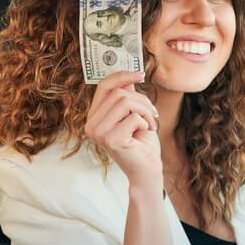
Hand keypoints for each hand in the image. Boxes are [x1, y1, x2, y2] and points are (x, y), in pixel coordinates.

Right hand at [84, 71, 160, 186]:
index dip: (122, 75)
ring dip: (145, 110)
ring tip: (150, 123)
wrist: (146, 170)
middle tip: (153, 113)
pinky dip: (145, 122)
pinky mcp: (111, 140)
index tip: (140, 74)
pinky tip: (145, 134)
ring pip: (126, 102)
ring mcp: (98, 133)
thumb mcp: (134, 114)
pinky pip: (133, 117)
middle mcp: (91, 124)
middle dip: (142, 100)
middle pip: (119, 93)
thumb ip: (127, 96)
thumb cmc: (141, 142)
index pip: (103, 86)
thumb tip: (128, 75)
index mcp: (93, 116)